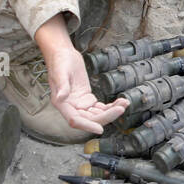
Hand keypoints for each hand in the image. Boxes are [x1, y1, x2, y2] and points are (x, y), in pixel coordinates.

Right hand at [35, 17, 126, 133]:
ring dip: (111, 111)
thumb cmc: (59, 61)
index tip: (100, 129)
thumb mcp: (60, 72)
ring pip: (97, 114)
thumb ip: (61, 87)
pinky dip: (110, 106)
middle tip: (121, 108)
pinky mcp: (87, 99)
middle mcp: (70, 107)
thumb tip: (60, 99)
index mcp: (61, 104)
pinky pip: (99, 108)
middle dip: (106, 116)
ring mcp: (79, 104)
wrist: (63, 53)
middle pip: (90, 119)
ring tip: (124, 103)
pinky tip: (120, 101)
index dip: (87, 126)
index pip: (75, 120)